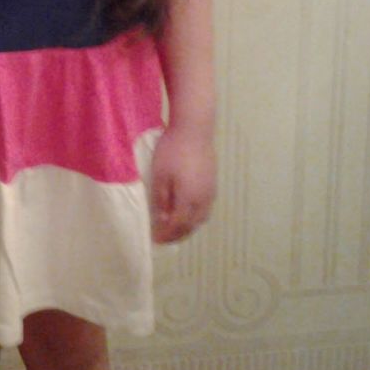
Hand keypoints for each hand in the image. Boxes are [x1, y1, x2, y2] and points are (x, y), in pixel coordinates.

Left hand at [148, 123, 216, 243]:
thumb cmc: (172, 151)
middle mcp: (204, 199)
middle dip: (178, 235)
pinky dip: (195, 216)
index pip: (178, 225)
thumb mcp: (160, 176)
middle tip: (164, 238)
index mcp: (189, 199)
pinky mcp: (213, 183)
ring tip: (174, 227)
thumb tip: (162, 220)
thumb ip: (161, 201)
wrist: (194, 129)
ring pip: (201, 218)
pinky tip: (186, 210)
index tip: (155, 240)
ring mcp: (211, 191)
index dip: (167, 235)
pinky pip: (205, 208)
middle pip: (192, 225)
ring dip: (188, 226)